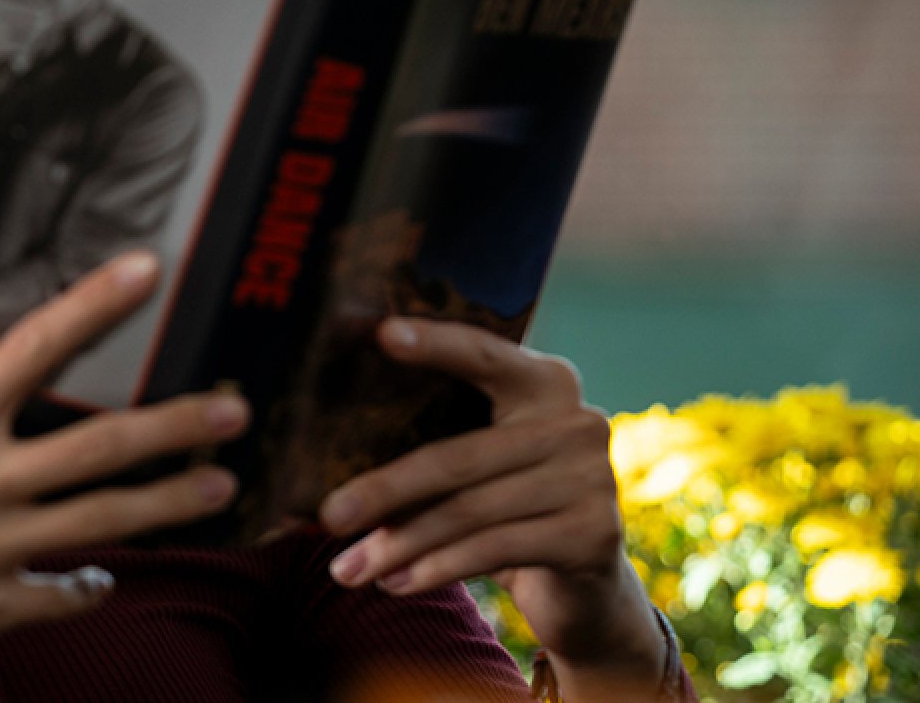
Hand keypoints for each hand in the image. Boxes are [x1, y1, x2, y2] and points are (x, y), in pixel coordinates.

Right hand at [0, 251, 248, 702]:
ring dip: (171, 502)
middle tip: (233, 412)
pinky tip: (103, 578)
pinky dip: (91, 584)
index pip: (29, 349)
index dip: (93, 305)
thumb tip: (19, 420)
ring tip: (218, 486)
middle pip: (99, 443)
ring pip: (105, 518)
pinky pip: (67, 590)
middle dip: (178, 425)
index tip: (147, 271)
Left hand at [317, 320, 666, 695]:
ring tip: (346, 569)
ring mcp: (591, 479)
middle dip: (384, 490)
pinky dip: (434, 569)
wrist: (585, 587)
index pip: (483, 355)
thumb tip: (332, 477)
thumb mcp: (479, 465)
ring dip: (398, 545)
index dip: (435, 344)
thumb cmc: (508, 509)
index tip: (382, 333)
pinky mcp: (590, 535)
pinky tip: (395, 583)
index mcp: (545, 382)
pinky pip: (492, 549)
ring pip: (467, 511)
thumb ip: (434, 445)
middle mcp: (577, 421)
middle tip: (329, 517)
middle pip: (457, 456)